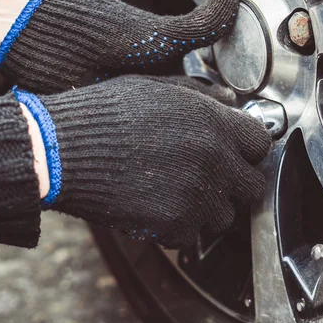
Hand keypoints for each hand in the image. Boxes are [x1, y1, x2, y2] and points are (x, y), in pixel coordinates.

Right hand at [14, 75, 270, 247]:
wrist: (60, 149)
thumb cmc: (104, 113)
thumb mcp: (156, 86)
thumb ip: (201, 95)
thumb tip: (230, 100)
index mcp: (214, 122)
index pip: (261, 143)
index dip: (248, 150)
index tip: (236, 154)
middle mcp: (215, 159)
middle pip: (254, 187)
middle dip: (238, 186)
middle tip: (215, 182)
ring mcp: (197, 195)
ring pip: (226, 217)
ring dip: (208, 210)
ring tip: (178, 196)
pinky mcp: (174, 224)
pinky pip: (192, 236)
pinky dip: (178, 229)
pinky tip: (156, 209)